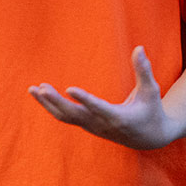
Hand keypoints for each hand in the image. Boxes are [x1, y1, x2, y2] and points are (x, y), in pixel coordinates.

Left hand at [28, 46, 178, 149]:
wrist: (149, 138)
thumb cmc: (152, 110)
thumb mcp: (151, 91)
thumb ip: (144, 70)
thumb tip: (139, 48)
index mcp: (118, 117)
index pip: (97, 108)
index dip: (84, 99)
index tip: (69, 89)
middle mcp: (101, 125)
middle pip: (74, 115)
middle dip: (56, 102)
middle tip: (41, 88)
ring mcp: (92, 127)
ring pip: (65, 117)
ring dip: (48, 104)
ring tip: (33, 89)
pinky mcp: (87, 126)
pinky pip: (65, 117)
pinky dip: (52, 106)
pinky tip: (41, 94)